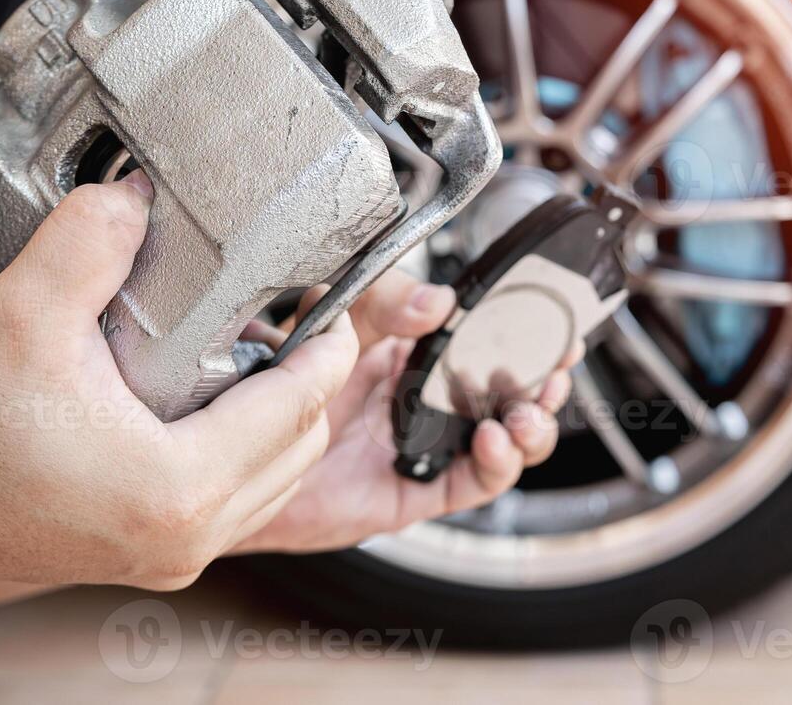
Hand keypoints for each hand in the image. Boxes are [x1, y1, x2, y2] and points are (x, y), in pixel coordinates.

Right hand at [0, 173, 359, 592]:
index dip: (328, 349)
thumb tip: (133, 198)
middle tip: (303, 324)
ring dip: (284, 420)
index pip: (296, 407)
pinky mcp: (156, 553)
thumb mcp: (19, 319)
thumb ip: (85, 245)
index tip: (335, 309)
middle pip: (301, 447)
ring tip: (262, 357)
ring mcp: (174, 553)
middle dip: (313, 382)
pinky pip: (239, 502)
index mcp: (176, 485)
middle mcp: (188, 533)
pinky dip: (249, 451)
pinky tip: (219, 406)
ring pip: (276, 482)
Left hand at [236, 269, 575, 553]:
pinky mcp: (414, 490)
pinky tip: (495, 440)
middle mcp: (425, 399)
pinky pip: (471, 483)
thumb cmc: (277, 387)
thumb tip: (437, 300)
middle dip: (544, 381)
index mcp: (412, 352)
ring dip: (531, 426)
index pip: (486, 339)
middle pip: (509, 392)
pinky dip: (497, 464)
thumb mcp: (334, 321)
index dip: (528, 333)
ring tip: (527, 412)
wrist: (233, 454)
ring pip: (503, 440)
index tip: (555, 322)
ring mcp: (423, 446)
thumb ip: (380, 300)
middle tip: (558, 368)